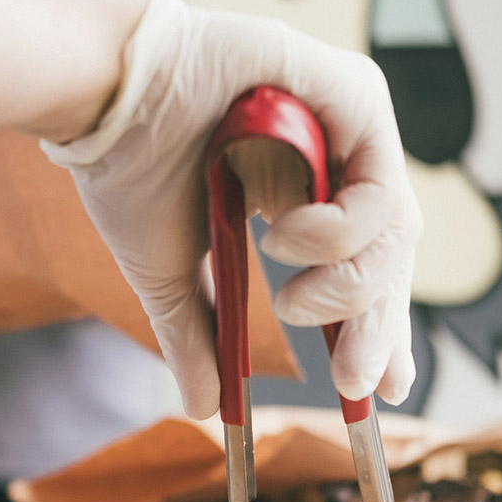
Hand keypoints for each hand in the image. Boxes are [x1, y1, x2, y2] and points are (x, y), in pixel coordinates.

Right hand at [43, 0, 420, 420]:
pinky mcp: (354, 93)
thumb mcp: (171, 276)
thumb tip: (202, 409)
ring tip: (292, 304)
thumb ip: (199, 336)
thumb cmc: (131, 169)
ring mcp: (347, 125)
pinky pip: (382, 185)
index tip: (378, 390)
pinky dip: (341, 232)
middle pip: (391, 256)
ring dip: (349, 287)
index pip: (364, 271)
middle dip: (378, 329)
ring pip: (396, 229)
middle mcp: (333, 159)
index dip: (379, 331)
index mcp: (299, 197)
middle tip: (354, 381)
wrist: (105, 104)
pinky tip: (284, 237)